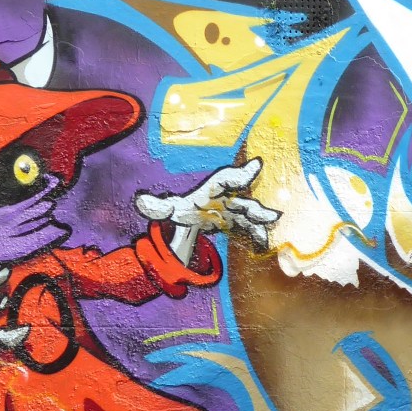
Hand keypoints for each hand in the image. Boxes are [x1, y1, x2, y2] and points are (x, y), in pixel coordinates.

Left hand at [135, 157, 280, 259]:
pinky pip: (250, 230)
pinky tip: (263, 244)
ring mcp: (235, 212)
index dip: (240, 174)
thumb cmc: (184, 210)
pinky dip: (257, 236)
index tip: (255, 166)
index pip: (226, 180)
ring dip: (261, 221)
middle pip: (243, 202)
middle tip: (271, 213)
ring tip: (271, 225)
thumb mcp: (171, 210)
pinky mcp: (238, 224)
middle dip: (256, 208)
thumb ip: (157, 207)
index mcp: (212, 192)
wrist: (194, 219)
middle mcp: (227, 199)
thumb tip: (140, 201)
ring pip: (250, 216)